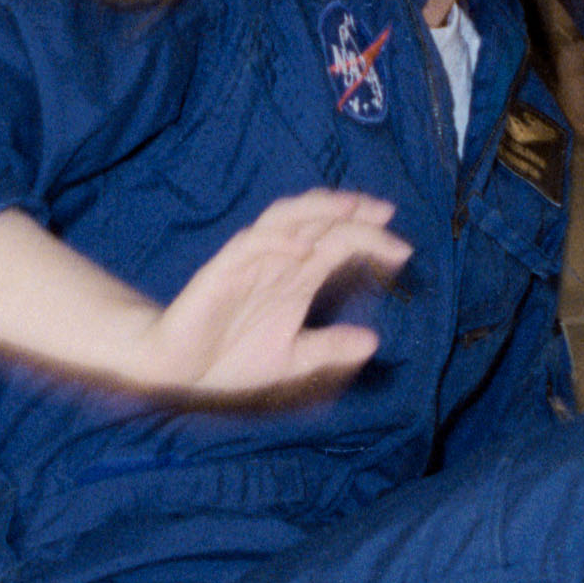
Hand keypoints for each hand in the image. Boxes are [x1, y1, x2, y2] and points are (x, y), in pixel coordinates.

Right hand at [140, 190, 403, 399]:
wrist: (179, 373)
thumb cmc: (231, 360)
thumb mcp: (292, 359)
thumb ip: (329, 348)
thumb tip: (373, 342)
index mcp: (295, 277)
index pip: (338, 243)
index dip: (370, 239)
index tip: (404, 250)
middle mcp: (276, 262)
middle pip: (319, 221)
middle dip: (353, 213)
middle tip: (386, 213)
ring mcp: (249, 262)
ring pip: (286, 219)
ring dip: (318, 210)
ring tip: (349, 209)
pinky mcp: (222, 271)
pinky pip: (251, 245)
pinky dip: (278, 241)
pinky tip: (303, 247)